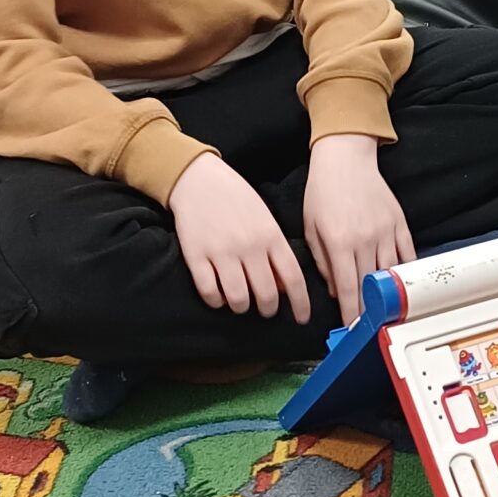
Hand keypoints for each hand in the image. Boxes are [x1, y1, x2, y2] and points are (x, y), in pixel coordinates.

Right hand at [170, 154, 310, 323]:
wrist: (198, 178)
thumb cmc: (236, 199)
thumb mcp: (264, 219)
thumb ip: (276, 251)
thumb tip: (284, 287)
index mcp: (270, 235)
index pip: (293, 277)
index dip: (300, 303)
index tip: (302, 318)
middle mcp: (249, 246)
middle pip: (266, 294)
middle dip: (268, 309)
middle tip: (266, 309)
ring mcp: (221, 251)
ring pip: (238, 299)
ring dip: (242, 307)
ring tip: (241, 303)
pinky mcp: (196, 255)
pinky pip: (209, 292)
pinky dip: (216, 300)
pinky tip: (219, 296)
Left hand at [302, 134, 413, 324]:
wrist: (345, 158)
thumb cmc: (323, 192)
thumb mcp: (311, 228)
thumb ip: (323, 262)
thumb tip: (337, 290)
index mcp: (339, 242)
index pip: (349, 288)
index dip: (353, 312)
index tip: (354, 328)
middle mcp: (365, 239)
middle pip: (372, 285)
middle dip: (370, 308)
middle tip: (370, 325)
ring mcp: (385, 231)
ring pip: (392, 272)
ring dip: (389, 293)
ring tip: (387, 309)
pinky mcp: (399, 223)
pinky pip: (407, 254)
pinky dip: (405, 271)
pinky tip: (402, 284)